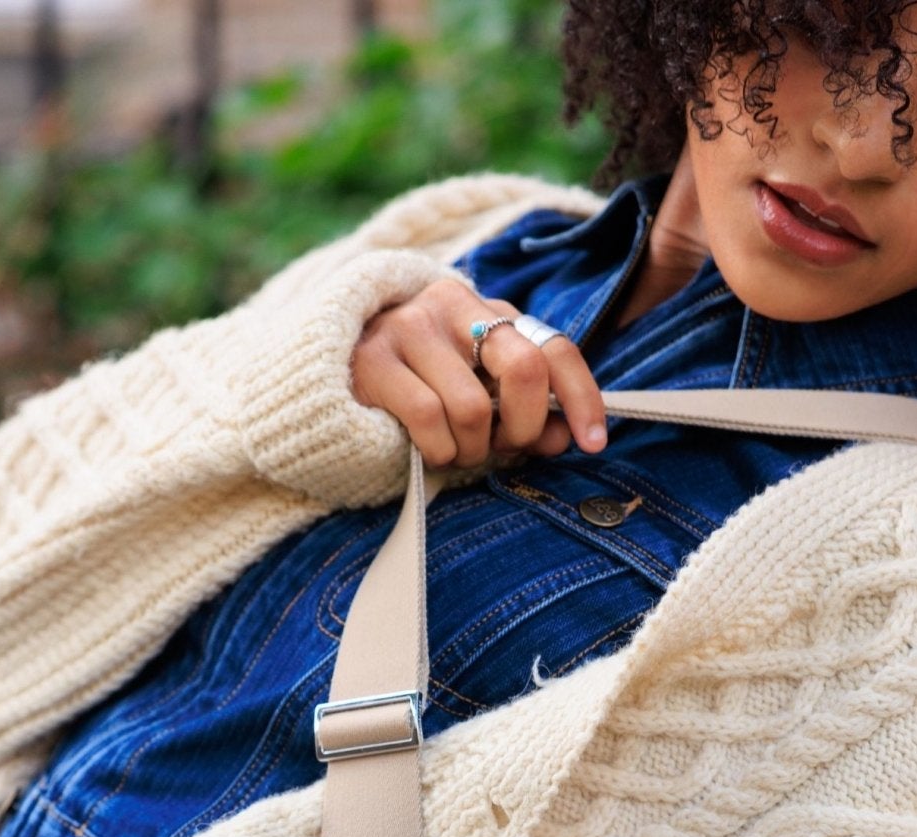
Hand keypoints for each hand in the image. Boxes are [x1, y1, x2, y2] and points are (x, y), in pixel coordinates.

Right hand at [350, 276, 607, 469]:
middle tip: (503, 449)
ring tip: (454, 452)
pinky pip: (430, 421)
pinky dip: (438, 452)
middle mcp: (453, 305)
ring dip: (472, 450)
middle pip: (523, 368)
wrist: (323, 379)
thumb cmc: (413, 392)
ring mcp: (410, 328)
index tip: (593, 442)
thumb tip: (560, 436)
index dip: (581, 397)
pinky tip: (429, 452)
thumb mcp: (475, 393)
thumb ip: (520, 410)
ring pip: (474, 409)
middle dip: (523, 427)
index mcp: (487, 310)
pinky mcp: (373, 360)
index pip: (552, 347)